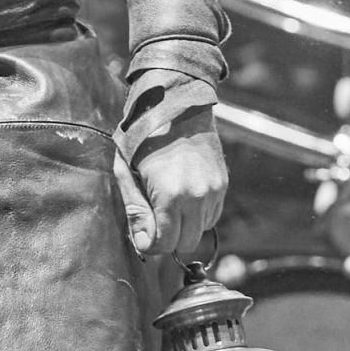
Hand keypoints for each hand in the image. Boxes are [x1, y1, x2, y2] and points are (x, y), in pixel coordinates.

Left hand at [115, 112, 226, 260]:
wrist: (177, 106)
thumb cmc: (144, 136)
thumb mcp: (126, 171)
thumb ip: (135, 209)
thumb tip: (143, 242)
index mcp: (170, 195)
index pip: (165, 244)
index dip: (151, 244)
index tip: (144, 235)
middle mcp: (197, 197)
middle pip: (187, 244)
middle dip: (169, 239)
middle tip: (154, 220)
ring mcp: (213, 191)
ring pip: (201, 231)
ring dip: (184, 225)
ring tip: (168, 200)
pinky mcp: (223, 185)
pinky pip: (211, 215)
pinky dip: (197, 214)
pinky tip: (183, 194)